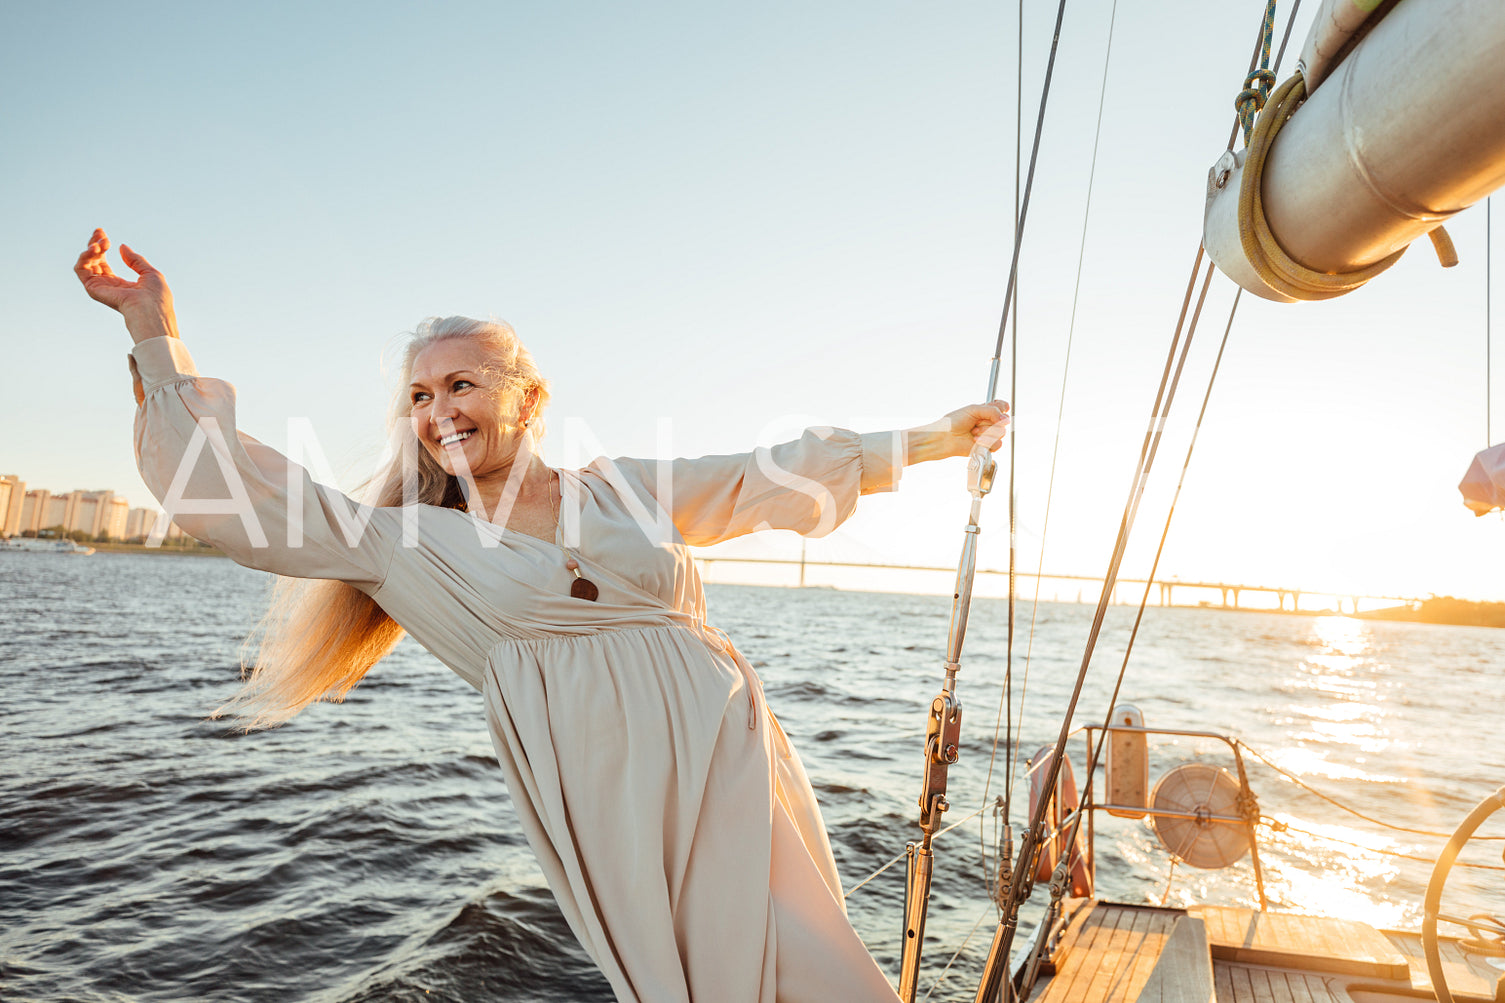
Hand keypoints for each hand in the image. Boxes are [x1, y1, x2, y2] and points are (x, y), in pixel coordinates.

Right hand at [74, 228, 179, 342]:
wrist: (152, 310)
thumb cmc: (156, 297)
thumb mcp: (150, 273)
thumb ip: (135, 260)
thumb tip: (122, 247)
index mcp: (121, 284)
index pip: (103, 262)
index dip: (101, 246)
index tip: (102, 232)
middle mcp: (108, 286)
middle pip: (92, 261)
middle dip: (95, 243)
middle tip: (101, 233)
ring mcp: (100, 288)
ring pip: (85, 264)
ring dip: (90, 249)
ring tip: (101, 243)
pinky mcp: (93, 289)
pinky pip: (81, 270)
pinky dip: (85, 257)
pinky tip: (95, 249)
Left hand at [906, 400, 1010, 462]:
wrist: (945, 438)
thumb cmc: (954, 422)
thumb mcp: (973, 409)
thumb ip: (992, 411)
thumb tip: (1005, 419)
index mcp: (985, 411)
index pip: (1002, 407)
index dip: (1002, 408)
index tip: (996, 410)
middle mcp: (988, 423)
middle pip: (1004, 420)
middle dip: (989, 421)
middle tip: (976, 422)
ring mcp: (988, 435)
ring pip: (1001, 432)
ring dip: (986, 432)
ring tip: (973, 432)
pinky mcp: (986, 446)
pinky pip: (997, 444)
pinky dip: (986, 441)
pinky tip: (975, 440)